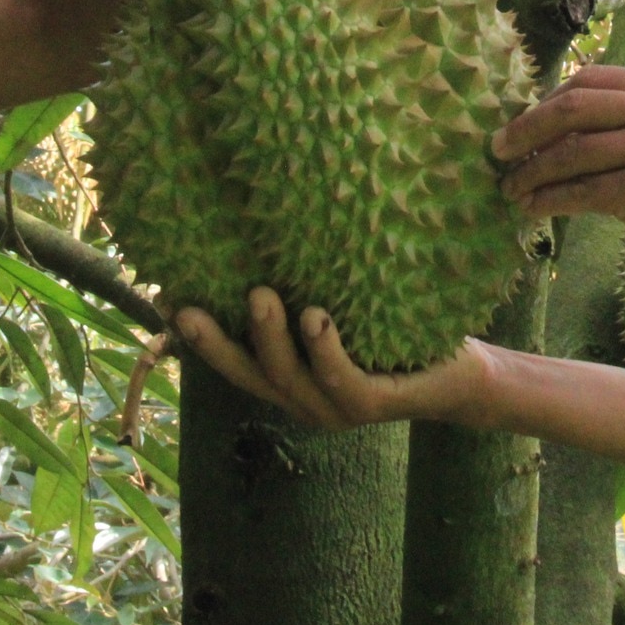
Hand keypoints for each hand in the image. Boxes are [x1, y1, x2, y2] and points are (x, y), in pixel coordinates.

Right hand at [176, 287, 491, 429]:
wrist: (462, 371)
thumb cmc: (395, 329)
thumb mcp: (346, 304)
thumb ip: (309, 282)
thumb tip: (273, 217)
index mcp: (288, 377)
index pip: (232, 359)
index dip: (196, 336)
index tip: (162, 299)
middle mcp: (304, 399)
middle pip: (248, 375)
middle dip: (214, 345)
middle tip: (184, 307)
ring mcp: (336, 408)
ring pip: (290, 378)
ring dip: (270, 338)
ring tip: (260, 294)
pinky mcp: (374, 405)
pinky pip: (342, 379)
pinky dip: (325, 349)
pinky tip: (317, 317)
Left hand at [492, 66, 624, 308]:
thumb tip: (549, 124)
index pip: (589, 80)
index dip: (545, 102)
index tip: (520, 126)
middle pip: (573, 107)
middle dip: (526, 129)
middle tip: (498, 150)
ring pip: (572, 152)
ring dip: (531, 172)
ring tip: (511, 188)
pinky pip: (582, 192)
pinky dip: (548, 200)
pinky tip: (532, 210)